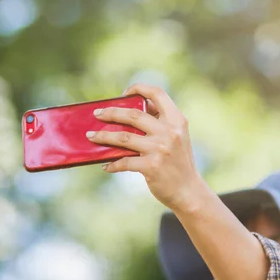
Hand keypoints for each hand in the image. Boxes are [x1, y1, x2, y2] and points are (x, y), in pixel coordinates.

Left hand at [86, 83, 205, 211]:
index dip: (139, 88)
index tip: (123, 94)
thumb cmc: (178, 162)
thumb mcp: (177, 137)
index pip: (157, 93)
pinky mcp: (151, 167)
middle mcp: (169, 132)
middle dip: (111, 112)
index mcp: (176, 120)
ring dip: (103, 136)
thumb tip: (131, 110)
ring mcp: (160, 149)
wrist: (189, 191)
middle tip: (97, 114)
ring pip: (123, 137)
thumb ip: (161, 122)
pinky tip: (105, 165)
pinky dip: (112, 164)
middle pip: (133, 115)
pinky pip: (124, 161)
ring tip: (91, 136)